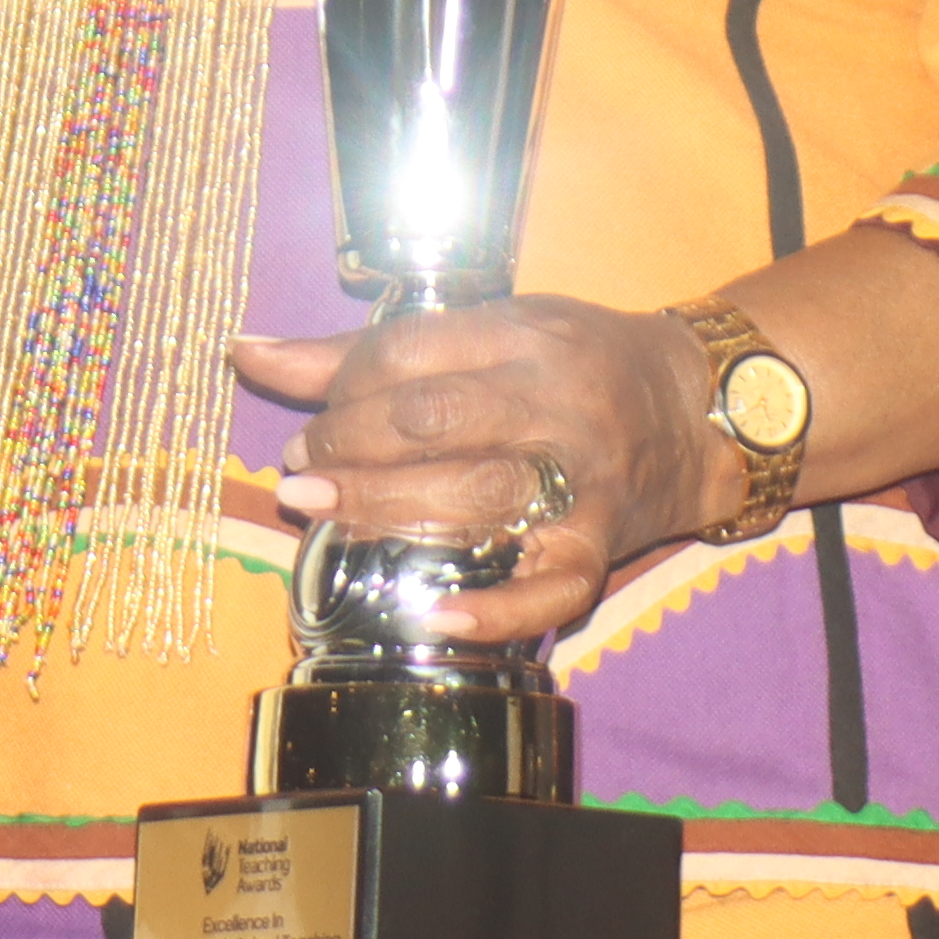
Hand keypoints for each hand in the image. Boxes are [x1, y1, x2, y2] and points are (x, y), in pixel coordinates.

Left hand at [228, 292, 714, 650]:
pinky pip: (545, 590)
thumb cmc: (570, 364)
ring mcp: (583, 483)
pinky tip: (424, 611)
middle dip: (350, 451)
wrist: (693, 414)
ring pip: (476, 499)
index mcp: (524, 337)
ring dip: (389, 513)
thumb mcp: (483, 328)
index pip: (409, 354)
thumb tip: (244, 353)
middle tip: (302, 475)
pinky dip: (486, 610)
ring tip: (330, 519)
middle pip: (435, 423)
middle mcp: (557, 405)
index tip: (306, 429)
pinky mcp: (601, 551)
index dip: (342, 393)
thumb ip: (359, 349)